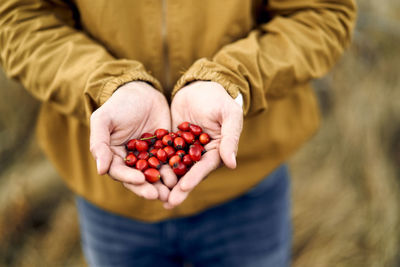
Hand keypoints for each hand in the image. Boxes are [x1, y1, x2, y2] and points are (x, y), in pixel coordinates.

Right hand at [89, 81, 176, 200]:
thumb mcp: (104, 120)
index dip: (129, 178)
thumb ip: (99, 143)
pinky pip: (170, 163)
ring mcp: (149, 157)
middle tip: (158, 194)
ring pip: (155, 174)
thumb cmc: (119, 105)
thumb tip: (101, 170)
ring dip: (163, 185)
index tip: (140, 180)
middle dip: (148, 188)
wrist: (142, 92)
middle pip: (138, 179)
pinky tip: (182, 176)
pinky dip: (175, 170)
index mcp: (114, 156)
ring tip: (171, 190)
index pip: (120, 172)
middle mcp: (131, 161)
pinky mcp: (165, 151)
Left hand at [165, 81, 242, 208]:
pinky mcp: (171, 142)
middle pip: (188, 173)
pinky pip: (162, 154)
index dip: (195, 177)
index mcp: (216, 151)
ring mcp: (184, 149)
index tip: (184, 187)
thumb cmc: (218, 99)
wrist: (200, 85)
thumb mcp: (228, 115)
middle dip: (178, 188)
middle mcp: (200, 154)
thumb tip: (231, 164)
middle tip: (167, 202)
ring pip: (174, 168)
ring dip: (165, 182)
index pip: (205, 167)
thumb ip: (230, 138)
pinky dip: (154, 165)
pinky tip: (142, 174)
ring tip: (153, 195)